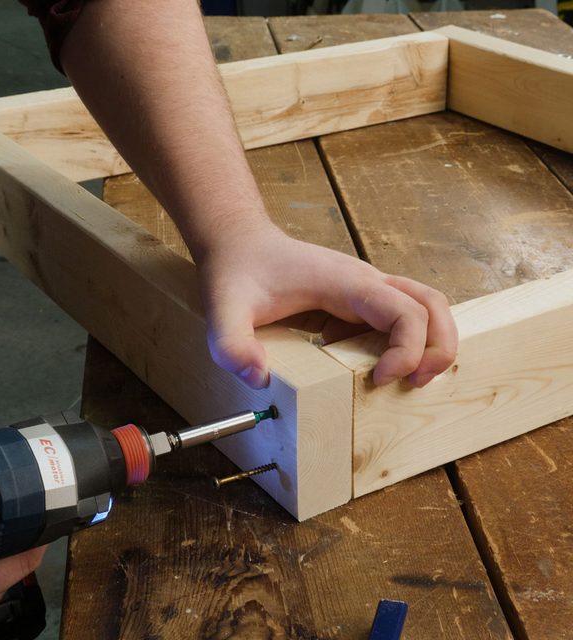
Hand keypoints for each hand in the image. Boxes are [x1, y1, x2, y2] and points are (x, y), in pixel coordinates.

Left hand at [198, 226, 457, 388]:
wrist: (238, 243)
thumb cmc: (237, 271)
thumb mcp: (224, 310)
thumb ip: (232, 345)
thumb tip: (260, 380)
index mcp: (344, 282)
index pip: (405, 311)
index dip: (406, 350)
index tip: (378, 380)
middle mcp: (364, 282)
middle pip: (432, 305)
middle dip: (437, 348)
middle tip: (416, 384)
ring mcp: (364, 288)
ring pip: (426, 306)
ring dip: (433, 342)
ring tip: (413, 377)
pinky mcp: (357, 299)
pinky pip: (403, 315)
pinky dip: (410, 340)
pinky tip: (381, 364)